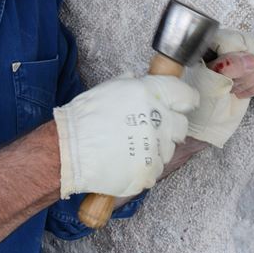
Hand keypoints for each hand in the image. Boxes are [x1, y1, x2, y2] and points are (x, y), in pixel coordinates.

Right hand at [53, 75, 198, 197]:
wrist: (68, 150)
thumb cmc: (85, 118)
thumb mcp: (111, 88)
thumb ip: (135, 85)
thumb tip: (144, 81)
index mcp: (149, 94)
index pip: (185, 96)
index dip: (184, 101)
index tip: (183, 105)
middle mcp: (158, 119)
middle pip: (181, 126)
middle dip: (169, 127)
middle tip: (151, 130)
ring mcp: (155, 148)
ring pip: (168, 150)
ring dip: (155, 148)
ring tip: (132, 147)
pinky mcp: (149, 171)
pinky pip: (156, 169)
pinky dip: (145, 167)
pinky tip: (127, 161)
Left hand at [184, 28, 253, 147]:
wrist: (207, 125)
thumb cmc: (200, 105)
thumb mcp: (210, 84)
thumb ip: (228, 68)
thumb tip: (252, 59)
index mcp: (207, 44)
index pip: (235, 39)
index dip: (238, 59)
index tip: (232, 75)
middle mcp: (223, 47)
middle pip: (251, 47)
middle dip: (245, 71)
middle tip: (232, 85)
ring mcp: (237, 59)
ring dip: (250, 80)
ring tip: (233, 90)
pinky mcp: (248, 71)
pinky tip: (241, 92)